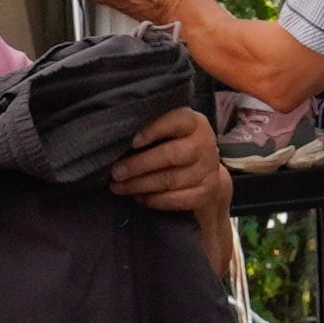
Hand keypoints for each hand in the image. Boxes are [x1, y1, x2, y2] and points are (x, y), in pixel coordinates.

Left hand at [111, 105, 230, 217]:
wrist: (205, 172)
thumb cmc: (176, 145)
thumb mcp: (169, 130)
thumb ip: (150, 129)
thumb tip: (117, 139)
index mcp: (193, 123)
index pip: (175, 121)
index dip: (153, 131)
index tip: (132, 142)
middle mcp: (204, 144)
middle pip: (171, 155)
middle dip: (139, 165)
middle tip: (116, 172)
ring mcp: (207, 170)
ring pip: (170, 180)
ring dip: (140, 185)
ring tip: (119, 187)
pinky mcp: (206, 192)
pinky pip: (177, 200)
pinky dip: (154, 200)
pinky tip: (138, 198)